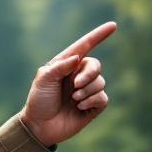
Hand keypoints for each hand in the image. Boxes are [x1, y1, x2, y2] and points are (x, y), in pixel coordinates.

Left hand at [20, 21, 115, 146]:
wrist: (39, 126)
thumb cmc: (39, 100)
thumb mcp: (43, 80)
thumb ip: (59, 67)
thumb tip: (77, 59)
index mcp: (67, 64)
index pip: (85, 46)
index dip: (99, 35)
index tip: (113, 25)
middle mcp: (78, 75)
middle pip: (96, 66)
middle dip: (89, 73)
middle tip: (75, 84)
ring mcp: (86, 90)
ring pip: (100, 82)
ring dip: (86, 91)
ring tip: (73, 100)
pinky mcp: (92, 106)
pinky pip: (103, 98)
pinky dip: (91, 101)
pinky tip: (79, 107)